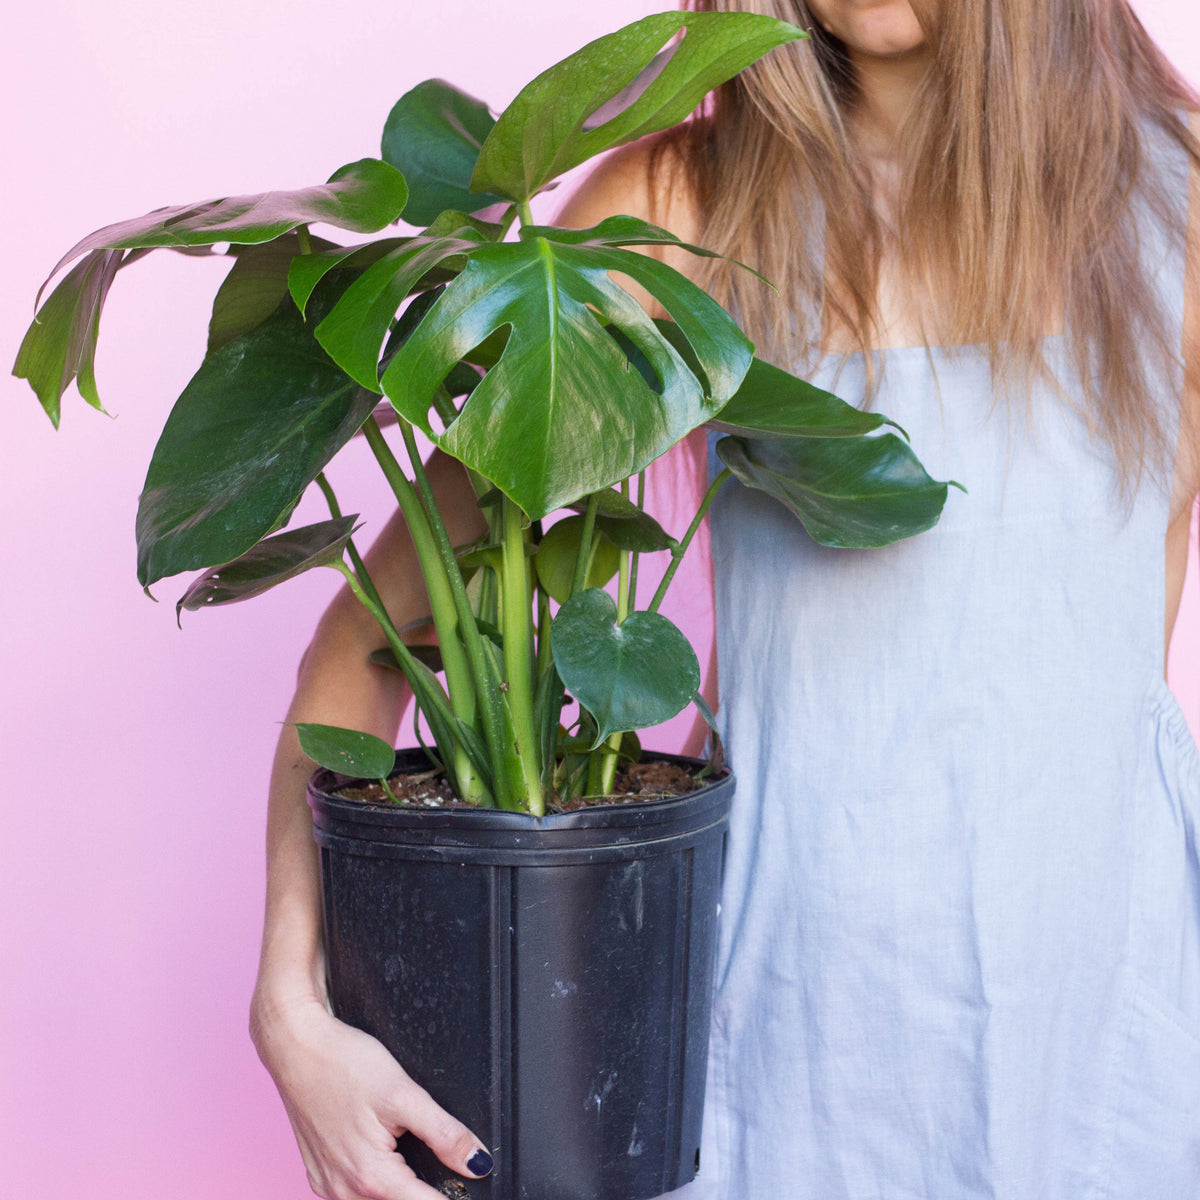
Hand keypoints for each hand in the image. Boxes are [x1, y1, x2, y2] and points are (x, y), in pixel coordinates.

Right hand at [252, 993, 493, 1199]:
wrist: (295, 1046)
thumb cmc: (345, 1063)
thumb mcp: (404, 1094)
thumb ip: (444, 1133)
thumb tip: (479, 1164)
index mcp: (371, 1178)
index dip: (455, 1197)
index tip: (471, 1185)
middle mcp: (345, 1191)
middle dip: (427, 1191)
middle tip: (451, 1168)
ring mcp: (328, 1185)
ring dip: (401, 1189)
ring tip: (420, 1159)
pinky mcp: (319, 1173)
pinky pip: (353, 1191)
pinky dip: (376, 1182)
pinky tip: (387, 1155)